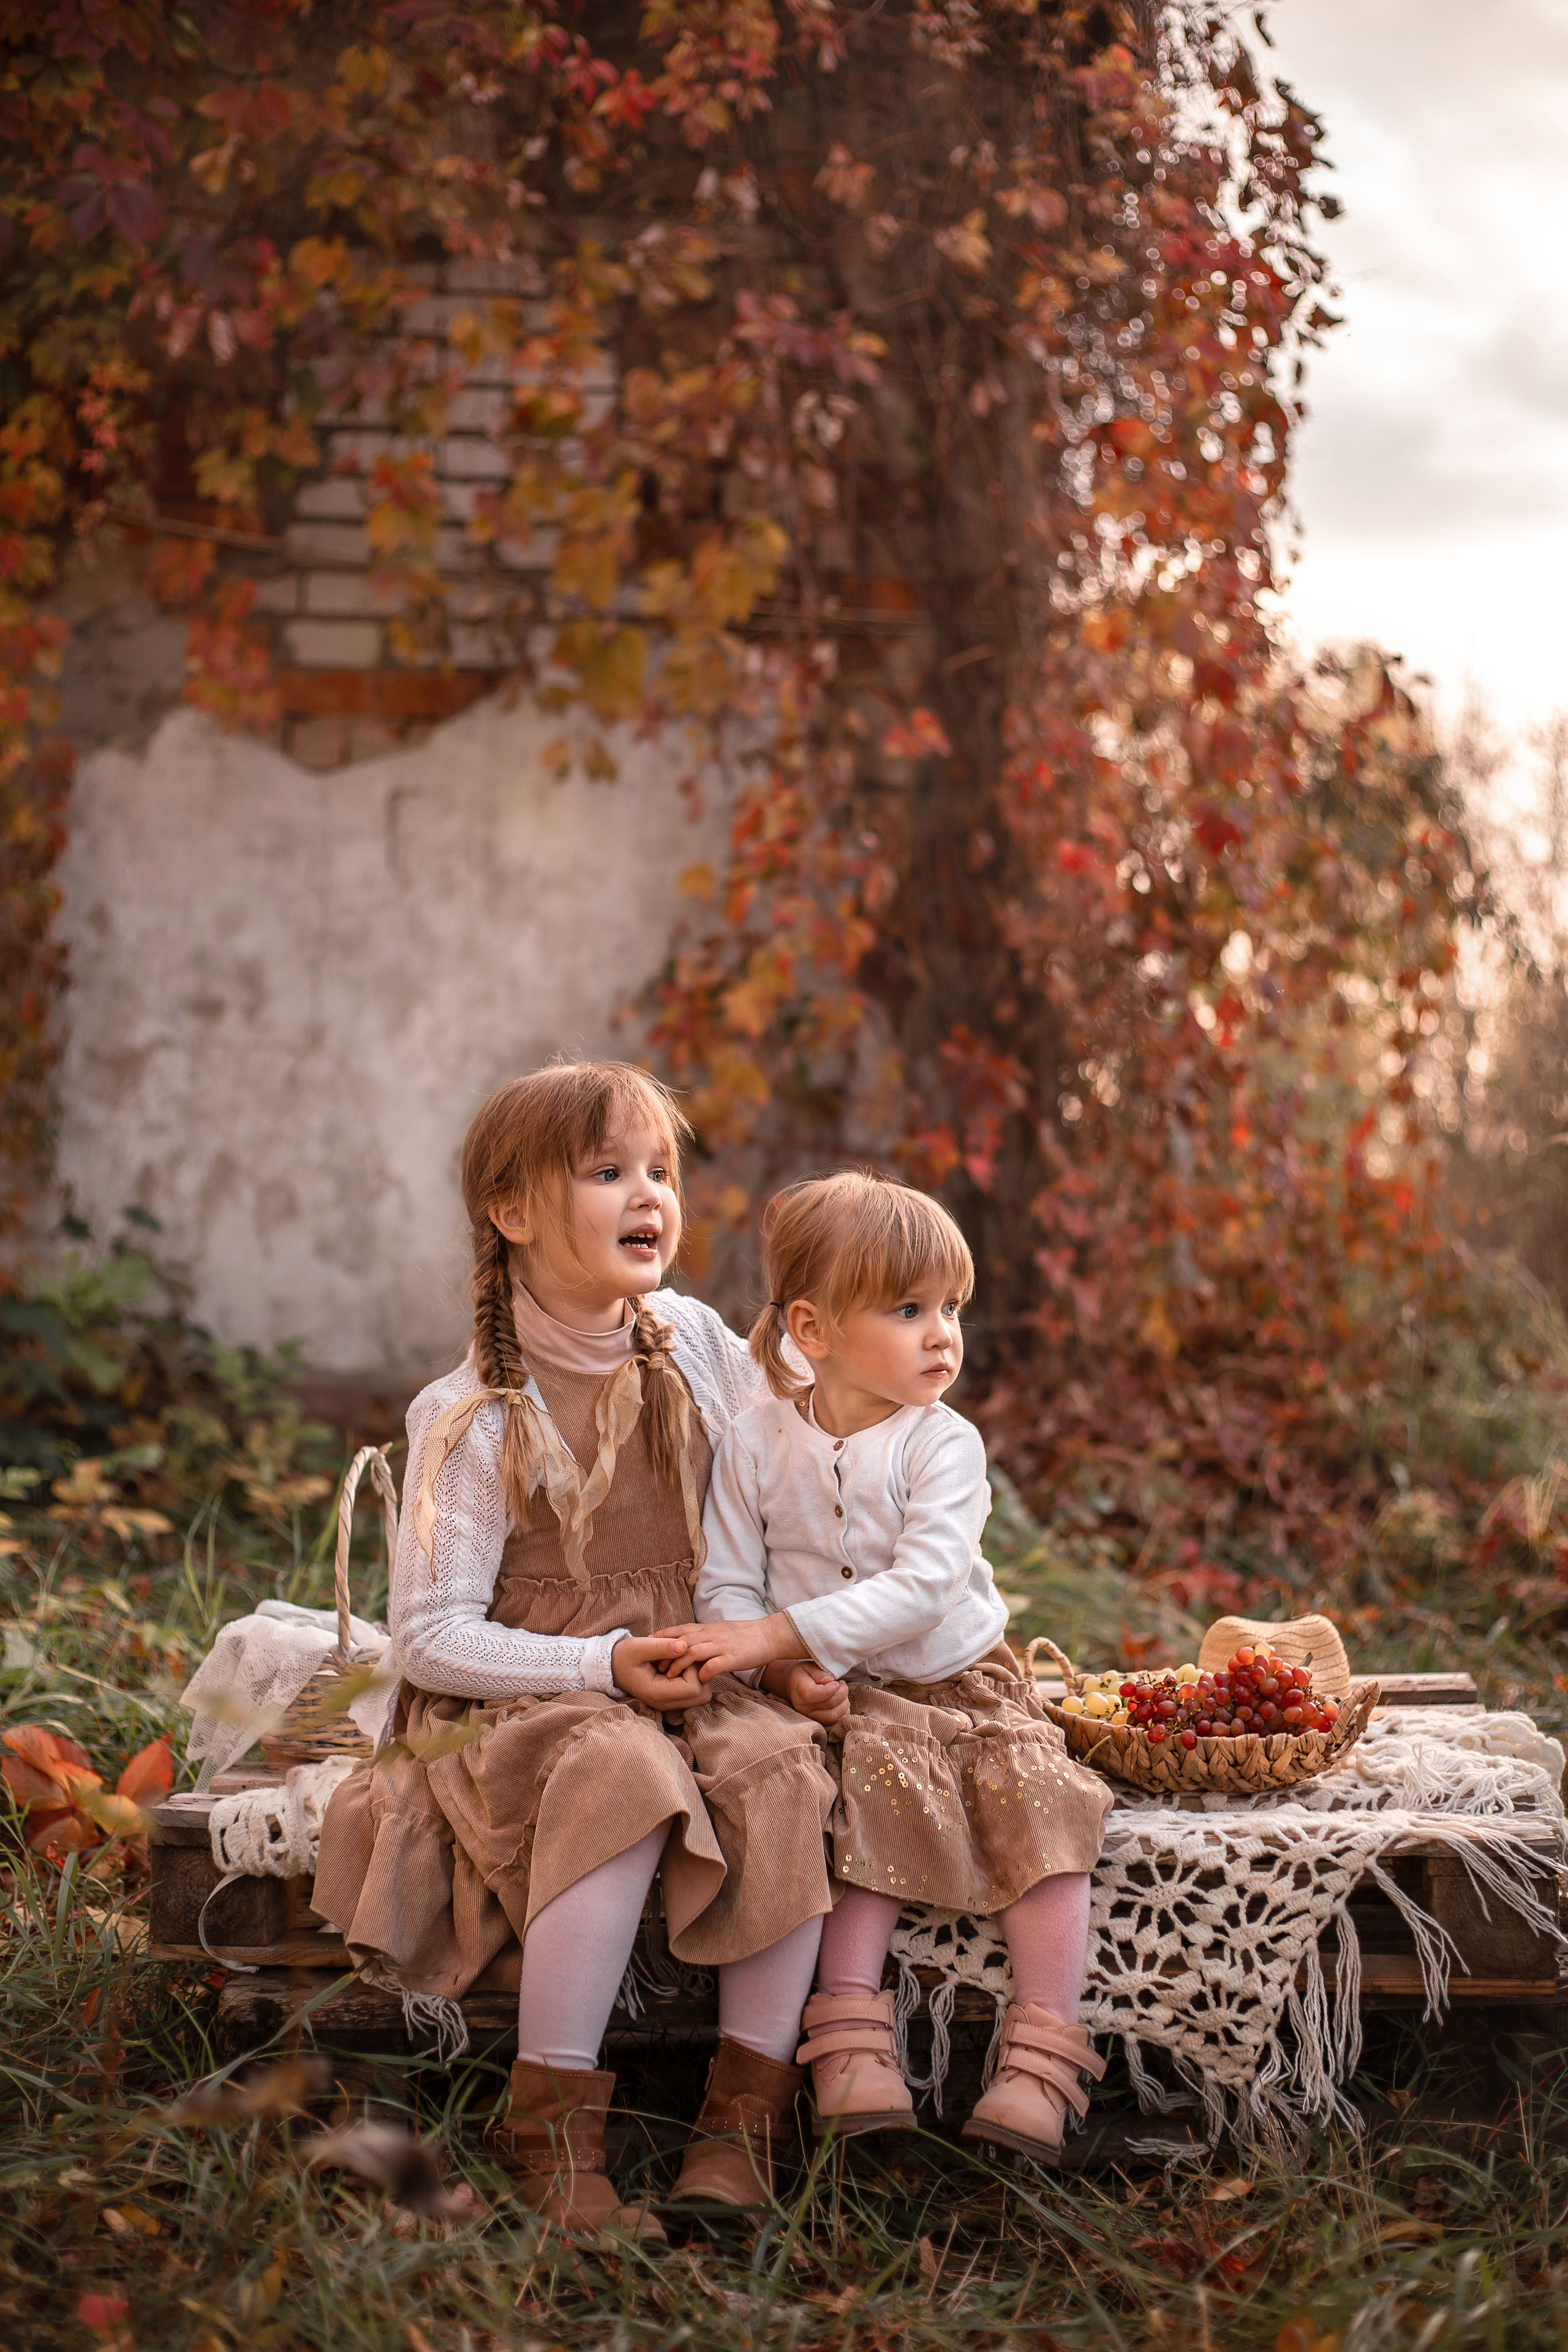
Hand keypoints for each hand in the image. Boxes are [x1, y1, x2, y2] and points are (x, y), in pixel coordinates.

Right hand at [610, 1634, 709, 1711]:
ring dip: (696, 1675)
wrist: (612, 1666)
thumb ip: (662, 1647)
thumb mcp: (639, 1647)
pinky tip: (677, 1665)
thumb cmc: (624, 1655)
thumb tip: (684, 1646)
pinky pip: (693, 1691)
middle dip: (698, 1673)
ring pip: (701, 1694)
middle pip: (702, 1695)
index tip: (677, 1656)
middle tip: (682, 1658)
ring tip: (678, 1661)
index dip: (692, 1668)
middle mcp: (665, 1703)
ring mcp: (669, 1703)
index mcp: (657, 1693)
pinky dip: (691, 1677)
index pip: (694, 1688)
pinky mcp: (671, 1698)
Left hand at [654, 1613, 802, 1683]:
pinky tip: (698, 1681)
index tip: (648, 1641)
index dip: (663, 1635)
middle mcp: (712, 1634)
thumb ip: (706, 1636)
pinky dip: (702, 1674)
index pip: (681, 1629)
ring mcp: (721, 1646)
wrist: (769, 1636)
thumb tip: (691, 1644)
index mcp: (708, 1627)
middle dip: (666, 1653)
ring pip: (693, 1652)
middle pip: (682, 1641)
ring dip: (679, 1664)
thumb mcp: (721, 1631)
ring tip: (669, 1676)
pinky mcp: (732, 1658)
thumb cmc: (745, 1636)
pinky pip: (712, 1666)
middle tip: (654, 1665)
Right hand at [761, 1658, 849, 1726]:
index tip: (836, 1682)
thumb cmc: (803, 1674)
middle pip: (829, 1705)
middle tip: (842, 1684)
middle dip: (842, 1693)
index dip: (831, 1688)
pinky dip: (843, 1713)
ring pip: (833, 1716)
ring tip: (842, 1693)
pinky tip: (841, 1702)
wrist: (791, 1685)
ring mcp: (809, 1717)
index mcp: (800, 1690)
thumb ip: (820, 1673)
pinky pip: (834, 1722)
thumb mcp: (809, 1666)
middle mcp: (803, 1707)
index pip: (815, 1695)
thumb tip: (831, 1682)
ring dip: (844, 1704)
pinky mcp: (817, 1722)